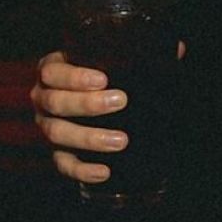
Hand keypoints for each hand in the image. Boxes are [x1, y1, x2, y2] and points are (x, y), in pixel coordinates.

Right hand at [31, 47, 131, 183]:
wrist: (87, 103)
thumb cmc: (103, 76)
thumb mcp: (115, 61)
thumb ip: (142, 53)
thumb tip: (177, 49)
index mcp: (54, 71)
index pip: (52, 72)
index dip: (74, 76)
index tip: (103, 79)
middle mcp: (44, 98)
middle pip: (55, 102)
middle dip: (87, 104)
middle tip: (121, 101)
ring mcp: (47, 126)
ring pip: (57, 133)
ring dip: (89, 138)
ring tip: (120, 141)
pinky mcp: (55, 152)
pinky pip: (62, 164)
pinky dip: (82, 170)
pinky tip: (104, 171)